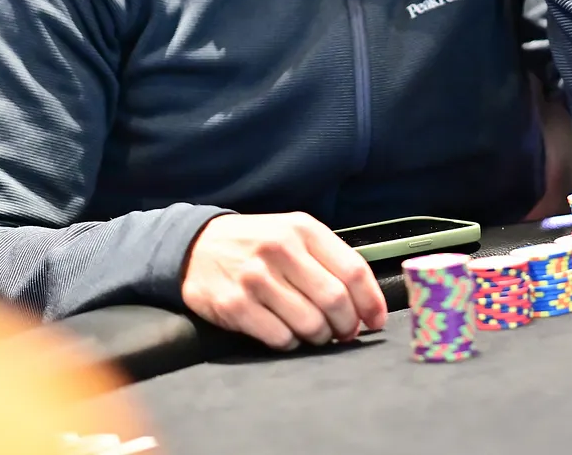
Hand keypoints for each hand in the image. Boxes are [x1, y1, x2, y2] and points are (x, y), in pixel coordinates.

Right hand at [181, 213, 387, 350]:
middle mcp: (280, 249)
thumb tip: (364, 301)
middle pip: (335, 300)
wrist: (195, 246)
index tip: (376, 319)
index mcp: (303, 229)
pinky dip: (291, 343)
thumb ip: (328, 259)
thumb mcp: (292, 233)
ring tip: (315, 333)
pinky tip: (287, 334)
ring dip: (320, 336)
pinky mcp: (235, 305)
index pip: (353, 270)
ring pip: (310, 323)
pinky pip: (280, 338)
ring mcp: (255, 278)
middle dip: (347, 324)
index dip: (371, 301)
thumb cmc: (255, 243)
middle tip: (345, 332)